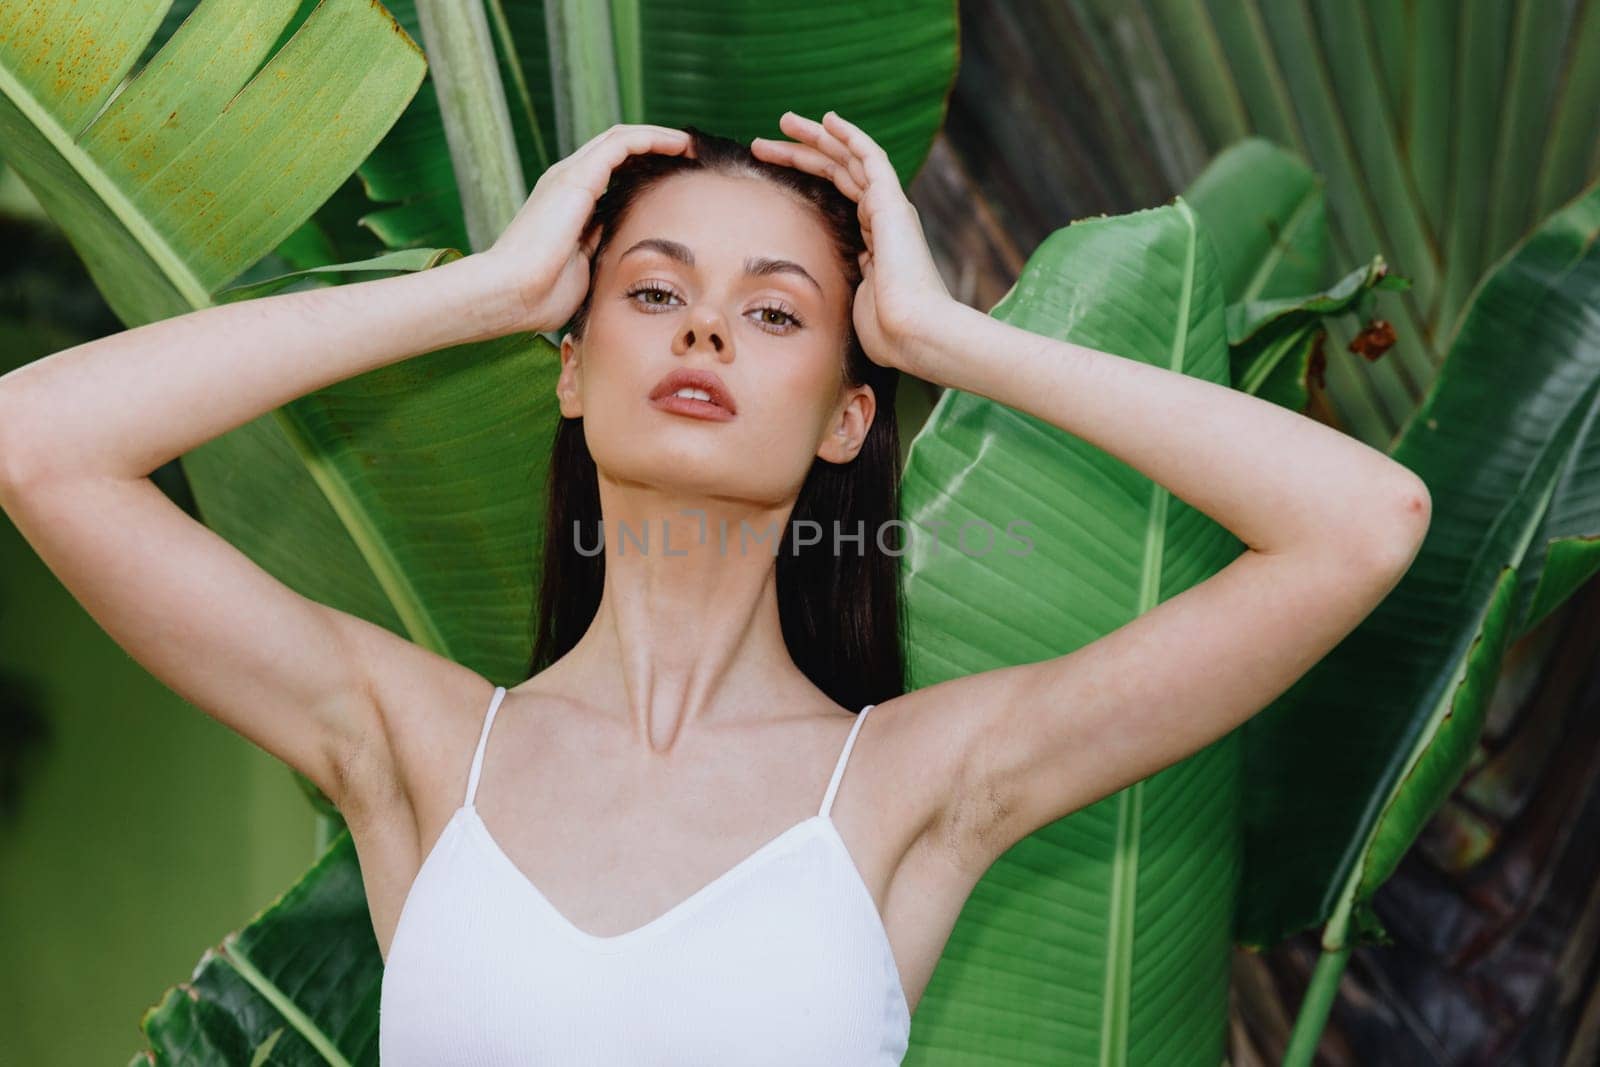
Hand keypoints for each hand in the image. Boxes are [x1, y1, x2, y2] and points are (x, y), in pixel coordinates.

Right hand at [481, 124, 693, 332]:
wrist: (511, 294)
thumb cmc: (541, 295)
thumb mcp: (582, 270)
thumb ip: (598, 252)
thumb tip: (617, 244)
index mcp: (568, 204)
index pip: (610, 172)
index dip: (643, 169)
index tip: (676, 179)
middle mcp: (567, 182)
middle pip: (617, 149)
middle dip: (654, 148)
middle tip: (690, 155)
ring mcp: (569, 175)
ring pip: (621, 139)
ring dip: (659, 138)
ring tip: (691, 145)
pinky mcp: (577, 177)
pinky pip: (622, 143)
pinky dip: (653, 139)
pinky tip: (680, 145)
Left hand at [751, 110, 953, 372]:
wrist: (913, 332)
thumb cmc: (886, 331)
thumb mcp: (851, 303)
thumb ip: (841, 287)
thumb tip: (823, 291)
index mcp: (874, 239)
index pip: (837, 196)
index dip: (805, 178)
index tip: (772, 168)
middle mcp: (884, 218)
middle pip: (838, 172)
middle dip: (802, 153)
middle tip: (765, 141)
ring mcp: (890, 208)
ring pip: (849, 159)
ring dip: (817, 138)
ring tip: (783, 121)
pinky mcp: (892, 203)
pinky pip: (871, 158)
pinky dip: (850, 136)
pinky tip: (827, 120)